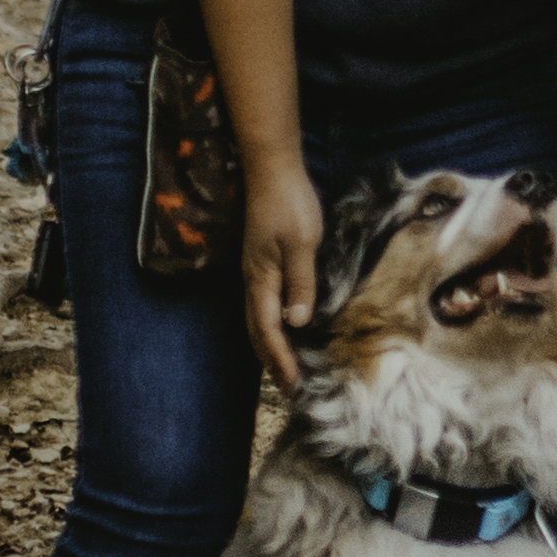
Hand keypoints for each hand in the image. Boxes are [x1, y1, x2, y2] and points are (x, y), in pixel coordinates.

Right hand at [243, 156, 323, 396]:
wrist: (271, 169)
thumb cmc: (289, 203)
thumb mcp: (302, 244)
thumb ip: (301, 283)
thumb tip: (298, 322)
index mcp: (262, 280)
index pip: (268, 330)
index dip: (280, 359)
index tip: (293, 384)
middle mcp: (254, 280)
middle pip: (257, 330)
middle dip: (271, 360)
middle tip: (288, 386)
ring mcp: (255, 271)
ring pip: (258, 318)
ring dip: (269, 345)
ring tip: (284, 365)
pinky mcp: (262, 261)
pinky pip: (263, 303)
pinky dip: (271, 324)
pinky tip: (286, 326)